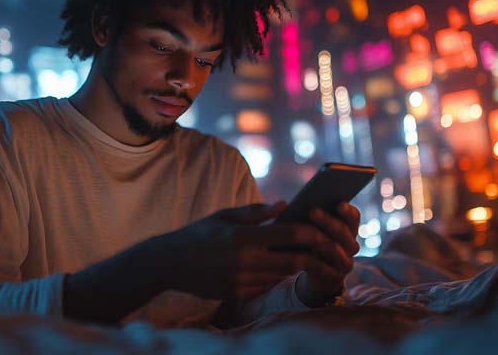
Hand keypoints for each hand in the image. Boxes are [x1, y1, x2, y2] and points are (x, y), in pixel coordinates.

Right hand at [167, 201, 334, 300]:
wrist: (170, 264)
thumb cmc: (199, 234)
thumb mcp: (224, 215)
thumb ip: (256, 212)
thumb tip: (284, 204)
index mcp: (243, 236)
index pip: (290, 234)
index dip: (312, 233)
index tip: (323, 229)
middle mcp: (245, 260)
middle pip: (293, 261)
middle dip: (314, 256)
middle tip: (326, 250)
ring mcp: (241, 280)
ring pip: (282, 275)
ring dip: (297, 266)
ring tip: (309, 256)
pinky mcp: (237, 294)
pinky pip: (267, 286)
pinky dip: (277, 276)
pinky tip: (280, 267)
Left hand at [295, 201, 360, 306]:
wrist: (311, 271)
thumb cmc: (309, 241)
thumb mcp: (310, 226)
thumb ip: (309, 216)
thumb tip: (288, 204)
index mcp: (347, 228)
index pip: (353, 217)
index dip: (347, 210)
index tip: (338, 203)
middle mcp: (350, 245)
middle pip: (344, 231)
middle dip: (328, 221)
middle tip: (312, 211)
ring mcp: (345, 261)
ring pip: (335, 249)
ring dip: (322, 240)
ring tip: (308, 233)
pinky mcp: (335, 277)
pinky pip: (327, 268)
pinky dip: (315, 261)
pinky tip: (303, 254)